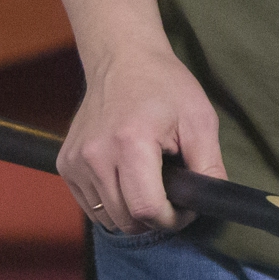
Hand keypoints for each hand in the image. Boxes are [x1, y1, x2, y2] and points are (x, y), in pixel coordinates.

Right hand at [56, 45, 225, 232]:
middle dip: (154, 218)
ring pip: (107, 218)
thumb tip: (213, 202)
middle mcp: (96, 155)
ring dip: (131, 213)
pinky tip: (126, 179)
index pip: (147, 210)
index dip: (172, 219)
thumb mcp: (199, 119)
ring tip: (149, 182)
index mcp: (131, 143)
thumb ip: (208, 166)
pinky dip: (112, 204)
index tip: (184, 208)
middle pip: (126, 220)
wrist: (122, 59)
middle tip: (171, 196)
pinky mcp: (66, 164)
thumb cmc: (164, 86)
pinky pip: (91, 206)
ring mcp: (76, 162)